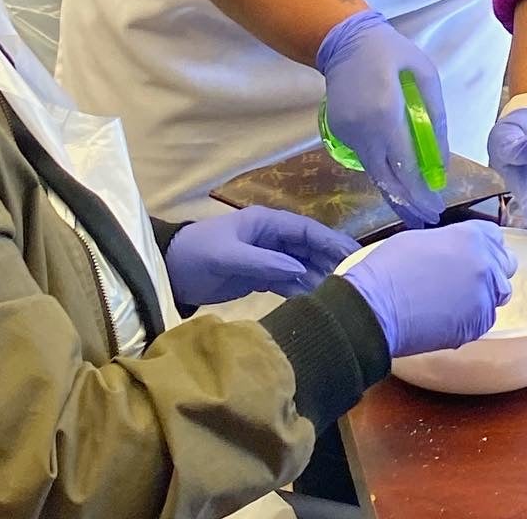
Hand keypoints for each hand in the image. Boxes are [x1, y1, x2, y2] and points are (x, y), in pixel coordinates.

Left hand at [164, 206, 358, 307]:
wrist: (169, 272)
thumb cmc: (197, 254)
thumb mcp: (228, 256)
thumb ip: (264, 262)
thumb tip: (303, 272)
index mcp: (266, 223)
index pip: (307, 230)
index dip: (331, 241)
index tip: (355, 254)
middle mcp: (271, 238)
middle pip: (309, 248)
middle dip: (331, 261)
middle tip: (357, 278)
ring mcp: (266, 258)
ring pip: (301, 266)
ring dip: (319, 278)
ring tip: (342, 294)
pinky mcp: (259, 276)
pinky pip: (287, 282)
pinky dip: (301, 290)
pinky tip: (316, 302)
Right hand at [316, 11, 448, 227]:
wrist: (345, 41)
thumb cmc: (392, 53)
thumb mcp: (425, 75)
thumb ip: (435, 116)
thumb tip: (442, 158)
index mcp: (386, 114)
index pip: (405, 167)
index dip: (421, 193)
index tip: (436, 210)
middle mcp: (364, 131)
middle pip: (386, 180)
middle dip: (407, 205)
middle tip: (427, 221)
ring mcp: (347, 134)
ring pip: (373, 172)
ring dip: (394, 191)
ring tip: (415, 207)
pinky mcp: (338, 133)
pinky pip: (364, 158)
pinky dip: (381, 170)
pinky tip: (397, 177)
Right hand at [341, 223, 514, 356]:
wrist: (377, 307)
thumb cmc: (390, 267)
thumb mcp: (423, 239)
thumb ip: (452, 243)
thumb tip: (457, 253)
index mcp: (471, 236)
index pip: (496, 238)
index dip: (485, 247)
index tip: (474, 255)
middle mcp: (485, 263)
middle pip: (505, 266)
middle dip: (490, 271)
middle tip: (464, 280)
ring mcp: (484, 295)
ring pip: (498, 294)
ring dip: (483, 296)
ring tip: (453, 301)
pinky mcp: (478, 324)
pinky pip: (485, 319)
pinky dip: (472, 319)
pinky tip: (447, 318)